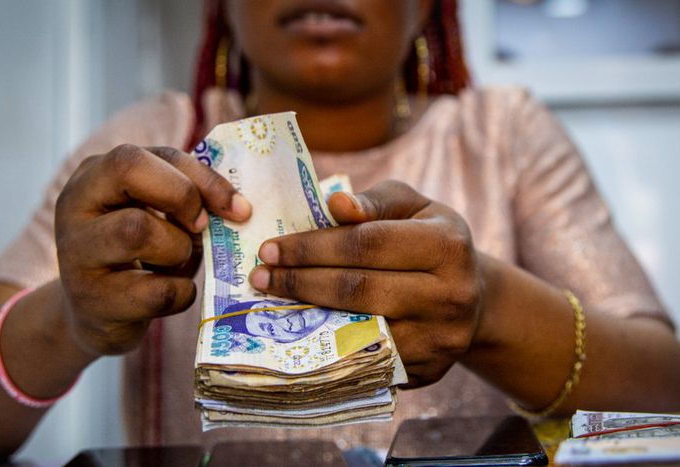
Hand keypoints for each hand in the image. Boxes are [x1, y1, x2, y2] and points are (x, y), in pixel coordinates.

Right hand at [55, 145, 250, 355]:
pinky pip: (156, 291)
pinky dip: (181, 292)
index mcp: (96, 174)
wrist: (98, 315)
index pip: (154, 153)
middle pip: (130, 170)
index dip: (203, 176)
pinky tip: (176, 293)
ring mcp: (76, 254)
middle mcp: (75, 205)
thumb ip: (185, 196)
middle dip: (183, 197)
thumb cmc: (138, 255)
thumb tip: (238, 205)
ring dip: (178, 248)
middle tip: (202, 228)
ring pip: (137, 229)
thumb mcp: (154, 214)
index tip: (237, 207)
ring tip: (178, 262)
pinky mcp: (92, 301)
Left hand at [249, 180, 482, 387]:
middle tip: (260, 276)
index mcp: (447, 246)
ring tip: (272, 303)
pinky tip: (301, 332)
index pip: (366, 244)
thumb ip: (374, 202)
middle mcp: (451, 296)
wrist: (471, 297)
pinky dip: (329, 348)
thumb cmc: (429, 240)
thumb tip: (334, 203)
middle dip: (300, 281)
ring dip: (307, 317)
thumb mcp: (412, 207)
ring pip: (360, 331)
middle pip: (359, 290)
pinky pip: (367, 362)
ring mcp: (441, 341)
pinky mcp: (427, 372)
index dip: (313, 247)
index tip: (270, 248)